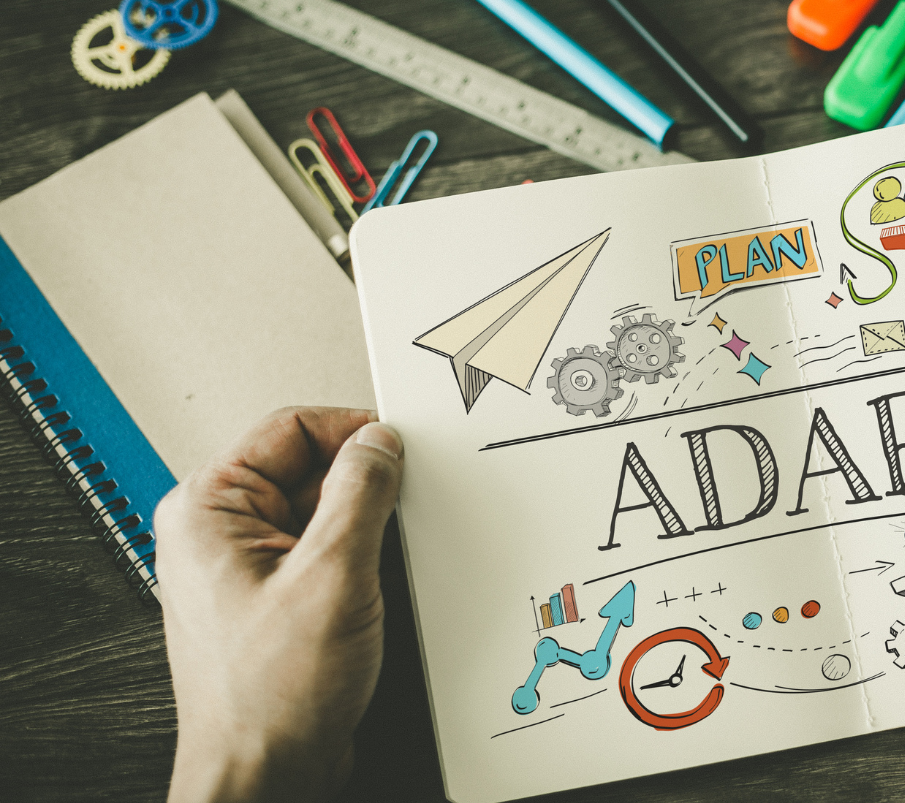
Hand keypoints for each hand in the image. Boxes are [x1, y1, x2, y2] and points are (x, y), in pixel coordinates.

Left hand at [154, 407, 402, 801]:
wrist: (267, 774)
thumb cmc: (271, 697)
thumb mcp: (334, 575)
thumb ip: (361, 495)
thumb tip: (380, 444)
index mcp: (208, 508)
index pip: (291, 428)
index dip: (354, 432)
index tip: (402, 448)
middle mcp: (218, 533)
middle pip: (310, 468)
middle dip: (365, 487)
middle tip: (403, 511)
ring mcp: (246, 568)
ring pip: (323, 513)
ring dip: (365, 529)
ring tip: (382, 565)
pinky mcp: (274, 600)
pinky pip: (325, 553)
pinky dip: (360, 562)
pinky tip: (378, 590)